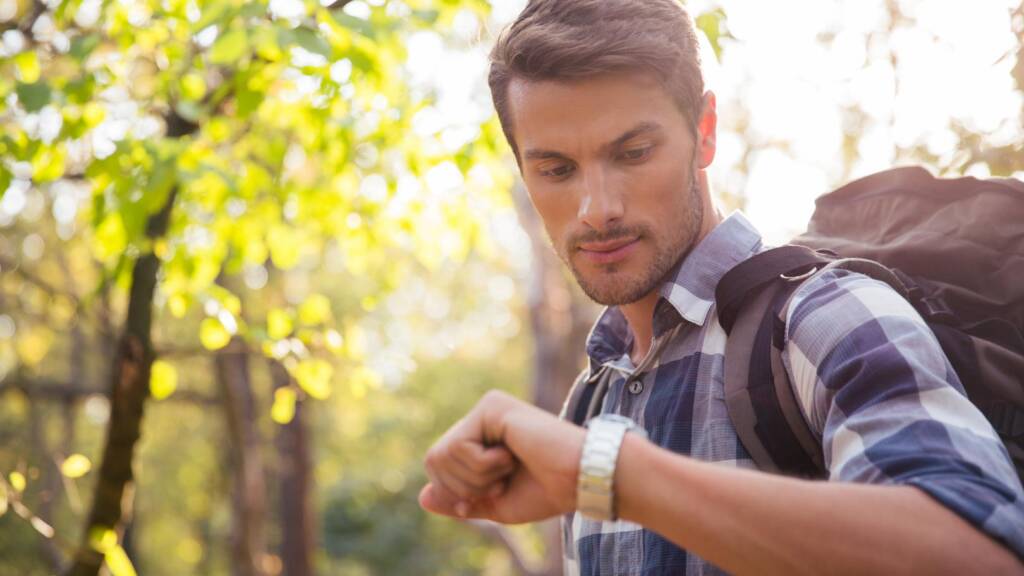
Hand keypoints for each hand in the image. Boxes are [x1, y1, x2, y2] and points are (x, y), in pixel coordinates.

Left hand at [419, 389, 585, 523]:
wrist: (578, 479)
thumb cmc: (545, 491)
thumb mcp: (495, 504)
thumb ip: (460, 501)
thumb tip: (422, 497)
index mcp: (480, 438)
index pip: (437, 467)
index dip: (457, 492)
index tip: (495, 492)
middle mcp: (480, 418)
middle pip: (433, 461)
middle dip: (464, 486)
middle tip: (503, 481)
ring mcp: (485, 408)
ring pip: (442, 455)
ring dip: (477, 476)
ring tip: (510, 466)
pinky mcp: (491, 406)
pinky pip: (459, 447)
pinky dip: (484, 465)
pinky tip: (512, 454)